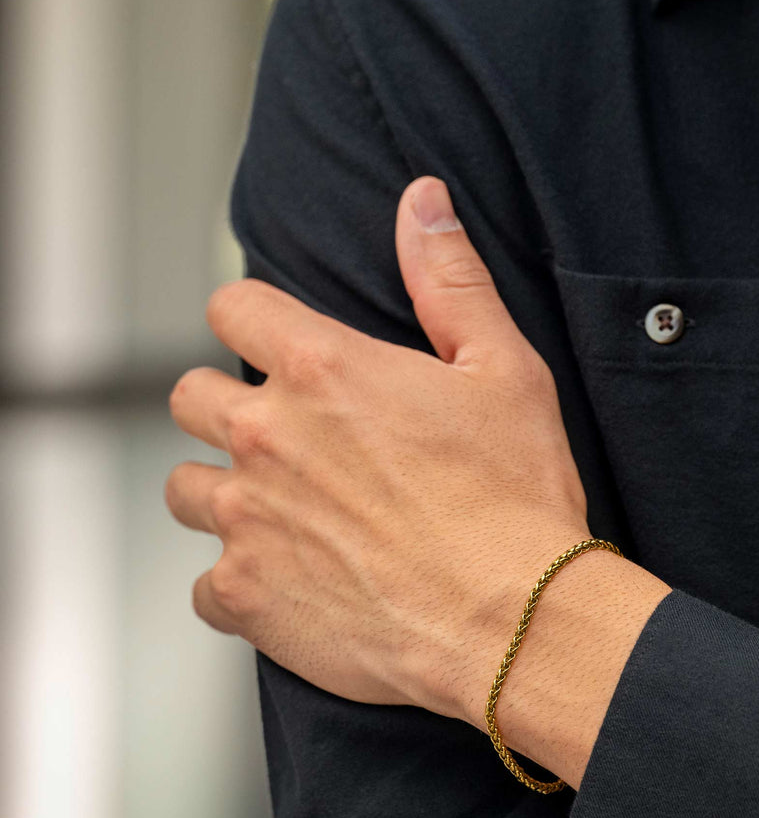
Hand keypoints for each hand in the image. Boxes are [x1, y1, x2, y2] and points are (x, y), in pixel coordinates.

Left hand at [165, 176, 592, 726]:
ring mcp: (248, 520)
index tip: (277, 341)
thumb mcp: (501, 366)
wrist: (516, 619)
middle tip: (290, 434)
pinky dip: (240, 579)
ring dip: (225, 491)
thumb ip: (448, 277)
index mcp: (323, 369)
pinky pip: (205, 583)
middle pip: (189, 397)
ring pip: (185, 489)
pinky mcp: (247, 597)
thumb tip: (422, 198)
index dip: (252, 315)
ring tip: (289, 509)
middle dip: (229, 406)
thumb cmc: (515, 491)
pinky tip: (296, 579)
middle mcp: (267, 437)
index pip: (232, 306)